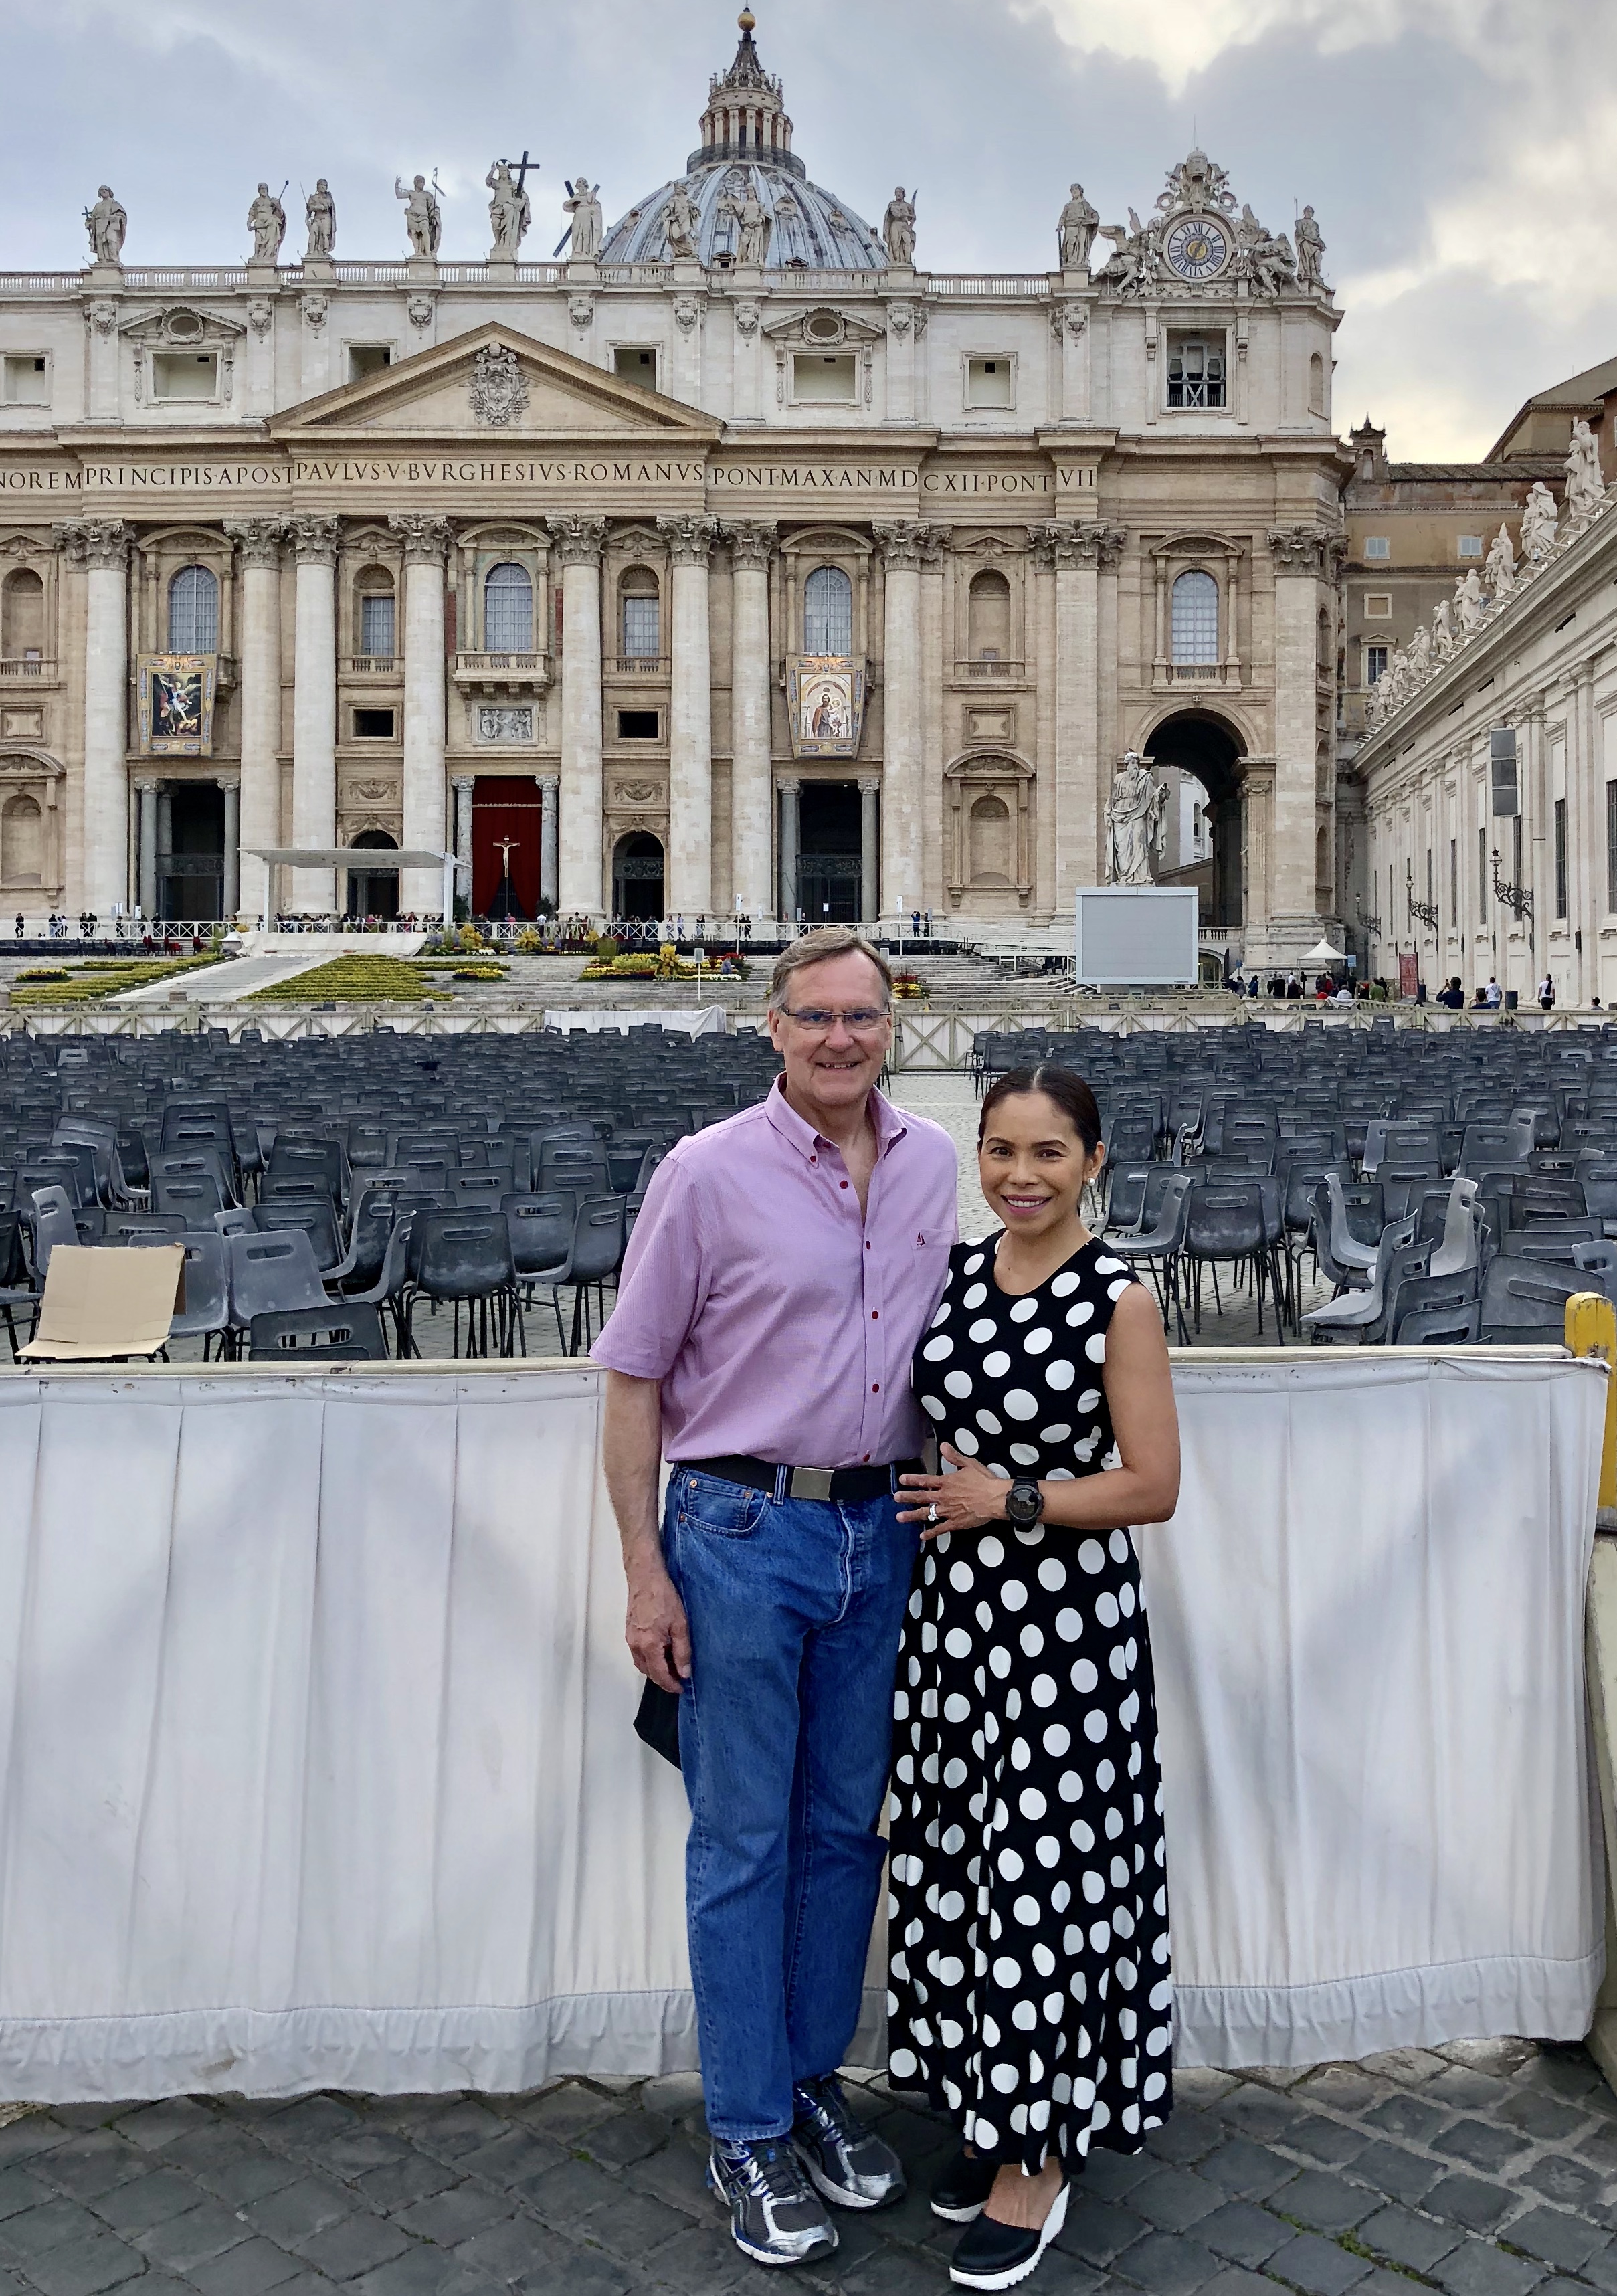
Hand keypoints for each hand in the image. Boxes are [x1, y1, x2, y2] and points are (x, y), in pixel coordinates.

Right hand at [626, 1564, 690, 1692]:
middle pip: (648, 1672)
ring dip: (654, 1669)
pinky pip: (637, 1653)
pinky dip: (648, 1658)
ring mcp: (630, 1638)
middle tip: (679, 1678)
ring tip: (671, 1666)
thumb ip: (682, 1651)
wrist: (645, 1577)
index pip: (659, 1675)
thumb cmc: (663, 1596)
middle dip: (662, 1679)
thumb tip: (684, 1672)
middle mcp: (635, 1645)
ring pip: (641, 1663)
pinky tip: (660, 1651)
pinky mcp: (628, 1631)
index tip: (681, 1688)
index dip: (671, 1685)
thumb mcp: (680, 1624)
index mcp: (649, 1645)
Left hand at [897, 1446, 1011, 1538]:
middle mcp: (944, 1497)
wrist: (995, 1499)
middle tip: (896, 1498)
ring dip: (912, 1515)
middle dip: (907, 1497)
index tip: (902, 1480)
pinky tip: (922, 1535)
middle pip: (922, 1497)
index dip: (912, 1479)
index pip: (925, 1480)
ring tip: (899, 1517)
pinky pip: (940, 1529)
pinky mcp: (955, 1523)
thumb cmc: (984, 1481)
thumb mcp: (969, 1464)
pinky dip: (930, 1533)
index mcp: (947, 1482)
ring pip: (927, 1513)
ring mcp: (948, 1511)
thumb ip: (954, 1457)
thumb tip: (943, 1446)